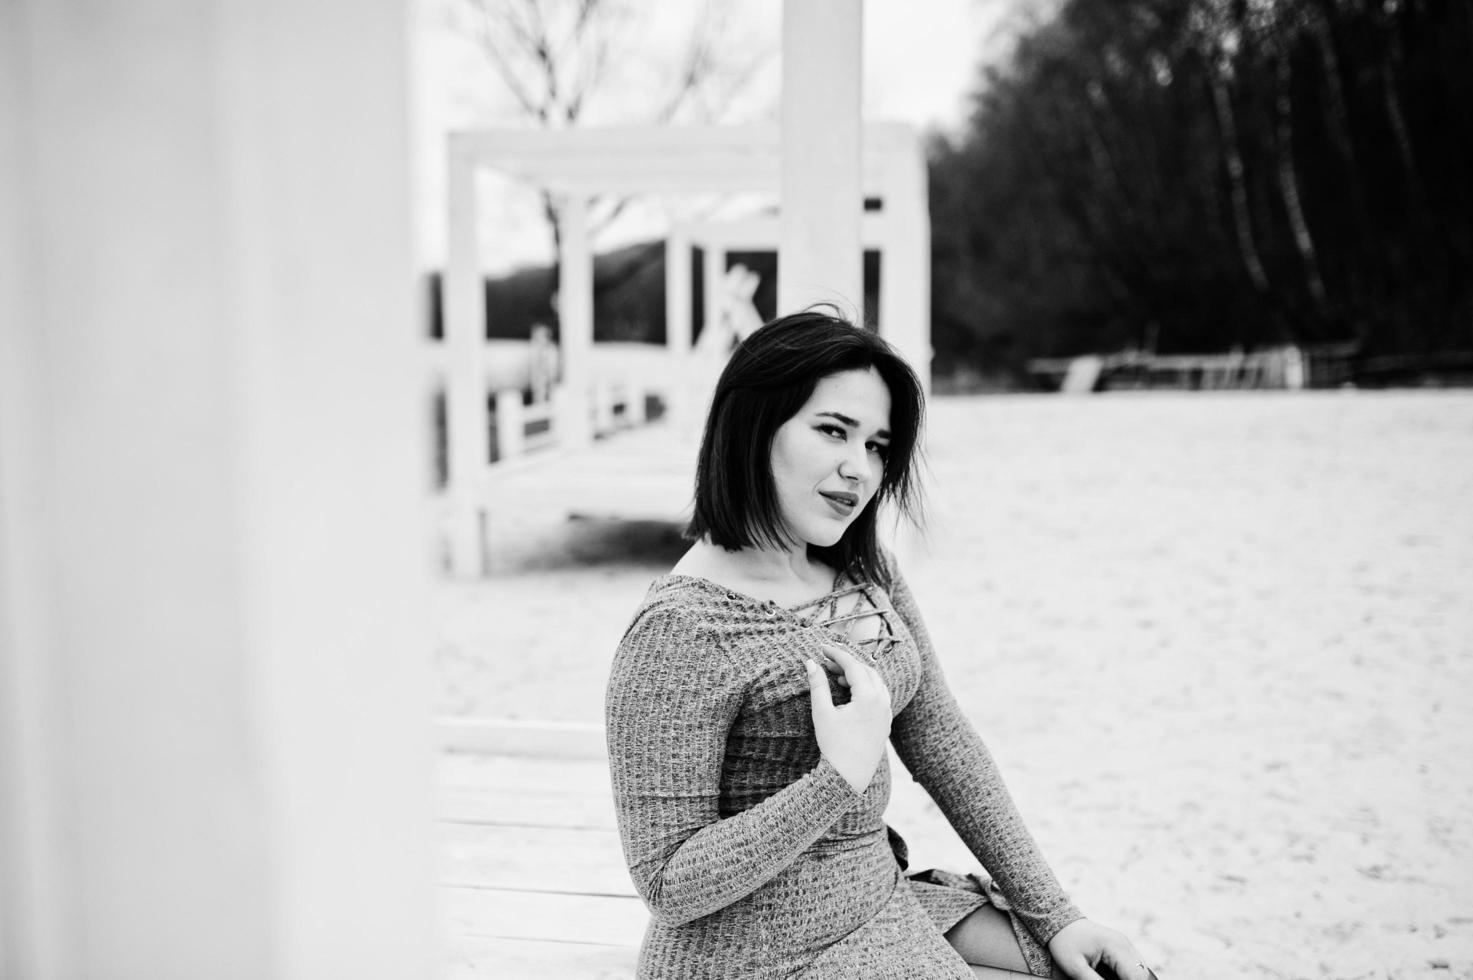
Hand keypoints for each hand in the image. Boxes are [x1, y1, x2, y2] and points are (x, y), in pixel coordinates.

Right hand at [804, 644, 891, 793]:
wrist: (848, 777)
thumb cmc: (834, 746)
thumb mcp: (822, 713)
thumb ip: (817, 685)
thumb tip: (811, 662)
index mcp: (869, 698)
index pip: (853, 666)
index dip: (837, 654)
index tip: (822, 647)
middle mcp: (882, 702)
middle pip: (866, 671)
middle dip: (847, 663)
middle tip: (827, 661)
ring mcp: (886, 713)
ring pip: (875, 682)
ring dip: (857, 675)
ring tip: (837, 676)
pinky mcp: (885, 722)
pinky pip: (879, 695)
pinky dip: (865, 687)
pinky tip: (849, 692)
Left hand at [1048, 918, 1153, 979]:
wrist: (1059, 922)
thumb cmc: (1065, 943)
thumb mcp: (1076, 968)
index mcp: (1115, 946)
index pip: (1135, 976)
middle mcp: (1124, 943)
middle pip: (1141, 974)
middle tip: (1105, 979)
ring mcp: (1124, 943)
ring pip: (1140, 969)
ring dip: (1130, 978)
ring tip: (1108, 977)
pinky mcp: (1121, 946)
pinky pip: (1133, 964)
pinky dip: (1128, 974)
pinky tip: (1115, 977)